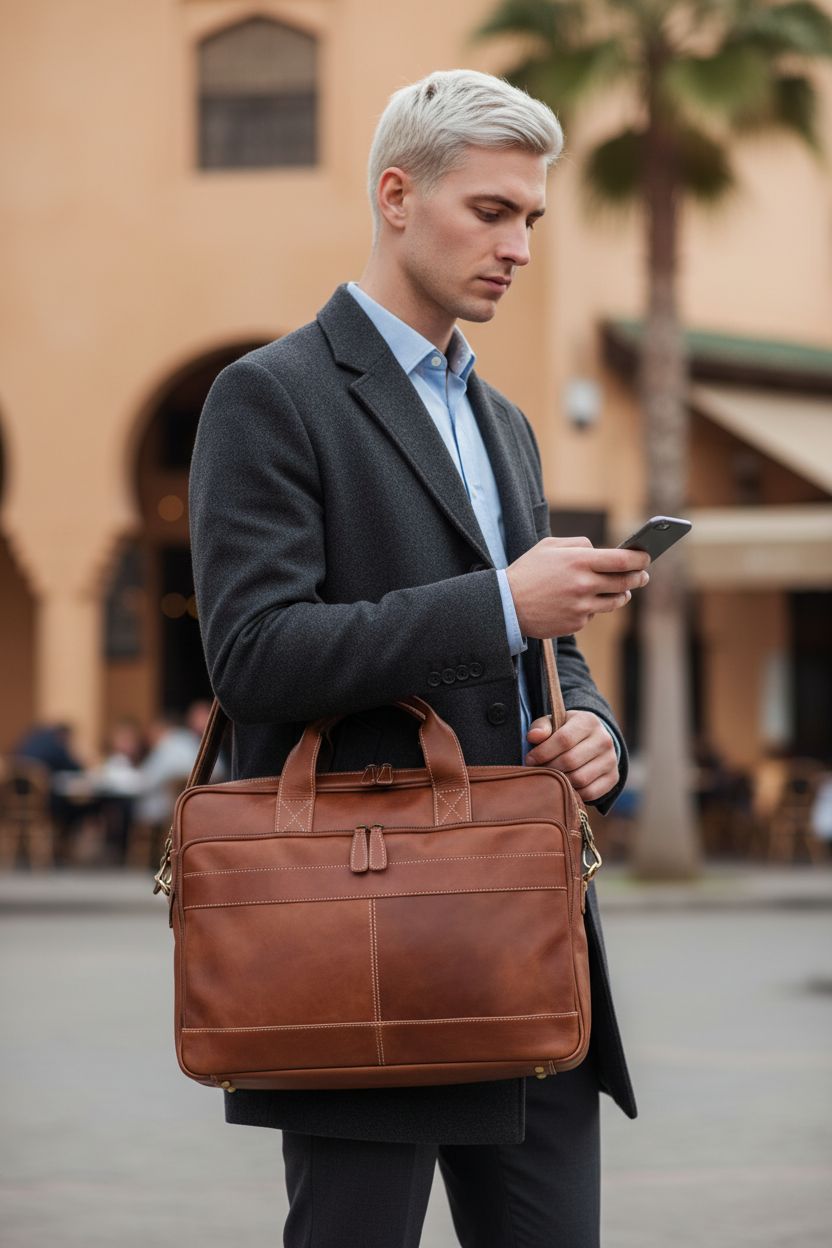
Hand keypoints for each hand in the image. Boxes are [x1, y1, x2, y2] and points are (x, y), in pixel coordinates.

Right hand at [506, 537, 649, 637]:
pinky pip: (594, 613)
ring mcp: (581, 607)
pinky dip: (593, 607)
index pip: (622, 560)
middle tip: (643, 575)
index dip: (640, 559)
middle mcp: (583, 585)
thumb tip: (600, 550)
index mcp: (579, 561)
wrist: (506, 605)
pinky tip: (582, 601)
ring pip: (615, 601)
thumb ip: (578, 545)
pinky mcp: (576, 624)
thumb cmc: (527, 572)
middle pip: (625, 582)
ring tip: (622, 590)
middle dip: (638, 577)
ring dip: (622, 594)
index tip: (646, 557)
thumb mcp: (549, 547)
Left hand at [524, 710, 618, 803]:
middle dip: (549, 768)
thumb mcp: (553, 723)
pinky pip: (590, 792)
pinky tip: (564, 786)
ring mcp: (611, 760)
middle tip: (538, 771)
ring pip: (580, 779)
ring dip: (560, 782)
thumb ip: (541, 727)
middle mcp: (604, 739)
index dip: (543, 752)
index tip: (529, 759)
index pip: (563, 739)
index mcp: (588, 721)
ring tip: (549, 778)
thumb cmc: (565, 732)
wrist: (593, 741)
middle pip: (570, 761)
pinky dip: (574, 793)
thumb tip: (533, 737)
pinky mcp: (613, 777)